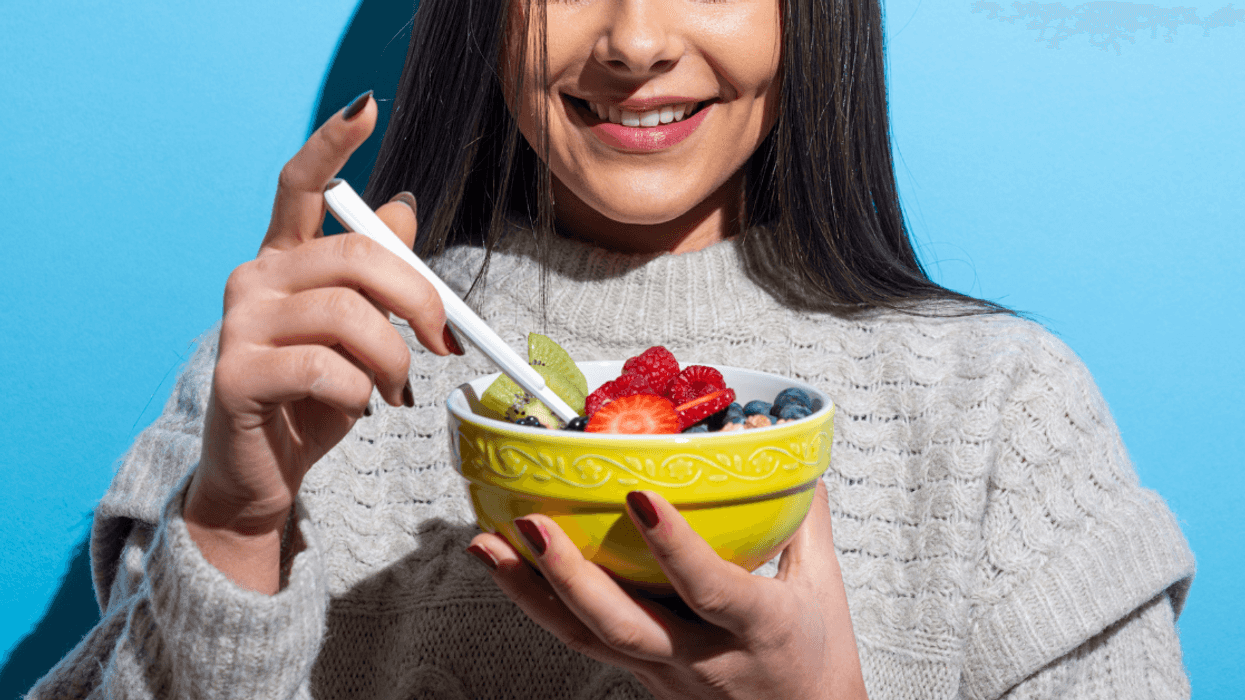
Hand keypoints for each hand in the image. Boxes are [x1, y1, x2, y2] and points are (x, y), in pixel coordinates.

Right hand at [184, 92, 458, 592]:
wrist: (263, 472)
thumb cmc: (314, 396)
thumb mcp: (358, 331)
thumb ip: (375, 272)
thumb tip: (401, 204)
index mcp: (286, 258)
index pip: (303, 183)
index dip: (333, 142)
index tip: (367, 106)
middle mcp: (256, 276)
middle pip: (356, 254)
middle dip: (419, 299)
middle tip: (444, 343)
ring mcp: (239, 323)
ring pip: (347, 315)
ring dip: (392, 359)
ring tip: (393, 389)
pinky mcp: (236, 374)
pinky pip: (324, 370)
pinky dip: (358, 392)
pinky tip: (354, 406)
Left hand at [468, 480, 867, 699]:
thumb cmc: (819, 660)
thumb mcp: (824, 586)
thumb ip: (800, 513)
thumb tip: (774, 442)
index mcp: (759, 630)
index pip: (713, 589)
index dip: (675, 546)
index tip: (640, 497)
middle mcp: (704, 660)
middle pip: (626, 628)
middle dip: (573, 576)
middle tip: (530, 525)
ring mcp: (666, 676)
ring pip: (589, 639)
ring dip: (531, 592)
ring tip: (486, 545)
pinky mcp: (641, 679)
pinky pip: (585, 641)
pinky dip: (541, 604)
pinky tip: (506, 568)